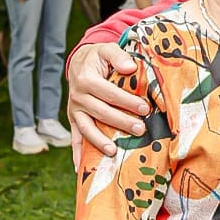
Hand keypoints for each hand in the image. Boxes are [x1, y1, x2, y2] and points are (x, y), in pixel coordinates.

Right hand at [67, 42, 145, 167]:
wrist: (80, 62)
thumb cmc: (99, 58)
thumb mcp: (107, 49)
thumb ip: (118, 55)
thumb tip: (130, 67)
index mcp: (86, 79)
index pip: (109, 93)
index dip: (127, 101)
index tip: (145, 108)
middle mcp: (78, 96)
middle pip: (101, 113)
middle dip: (121, 122)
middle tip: (140, 129)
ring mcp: (75, 110)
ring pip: (87, 128)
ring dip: (99, 141)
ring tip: (114, 152)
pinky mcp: (74, 120)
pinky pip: (74, 138)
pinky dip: (77, 154)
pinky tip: (81, 169)